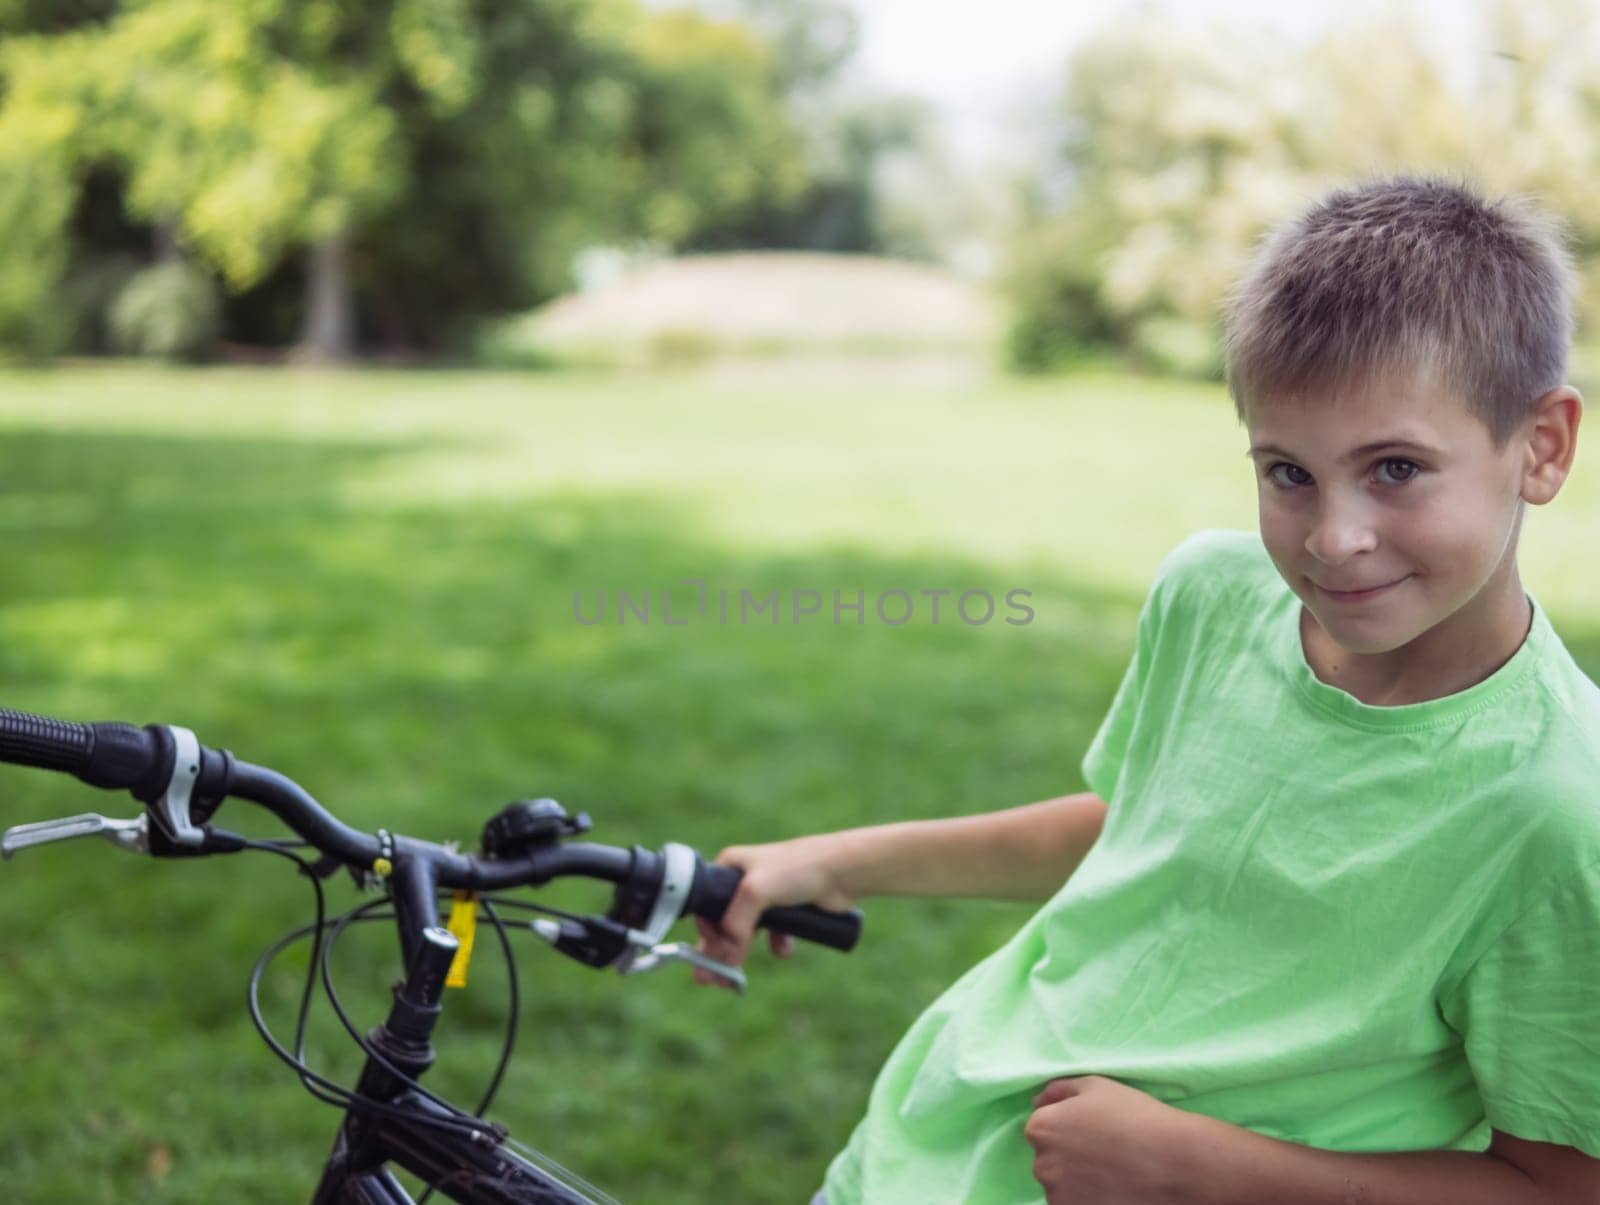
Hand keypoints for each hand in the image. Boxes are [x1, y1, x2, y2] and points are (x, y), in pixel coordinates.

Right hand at [692, 834, 853, 989]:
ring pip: (747, 932)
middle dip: (717, 953)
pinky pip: (773, 935)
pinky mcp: (787, 910)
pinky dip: (776, 945)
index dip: (706, 932)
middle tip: (709, 980)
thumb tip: (725, 956)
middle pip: (724, 922)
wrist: (841, 871)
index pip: (708, 904)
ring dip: (742, 955)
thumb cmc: (797, 868)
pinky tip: (784, 948)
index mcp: (730, 866)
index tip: (707, 956)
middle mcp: (745, 880)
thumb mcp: (756, 891)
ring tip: (733, 981)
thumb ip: (736, 923)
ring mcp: (767, 896)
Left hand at [1024, 1075, 1195, 1203]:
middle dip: (1070, 1154)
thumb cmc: (1133, 1116)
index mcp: (1041, 1129)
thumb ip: (1058, 1090)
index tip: (1094, 1129)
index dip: (1068, 1126)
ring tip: (1112, 1170)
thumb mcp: (1094, 1085)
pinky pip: (1075, 1202)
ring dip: (1078, 1179)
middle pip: (1049, 1158)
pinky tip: (1113, 1187)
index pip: (1041, 1128)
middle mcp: (1042, 1165)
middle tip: (1105, 1150)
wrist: (1172, 1162)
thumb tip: (1037, 1102)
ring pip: (1062, 1184)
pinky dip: (1089, 1198)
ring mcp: (1058, 1196)